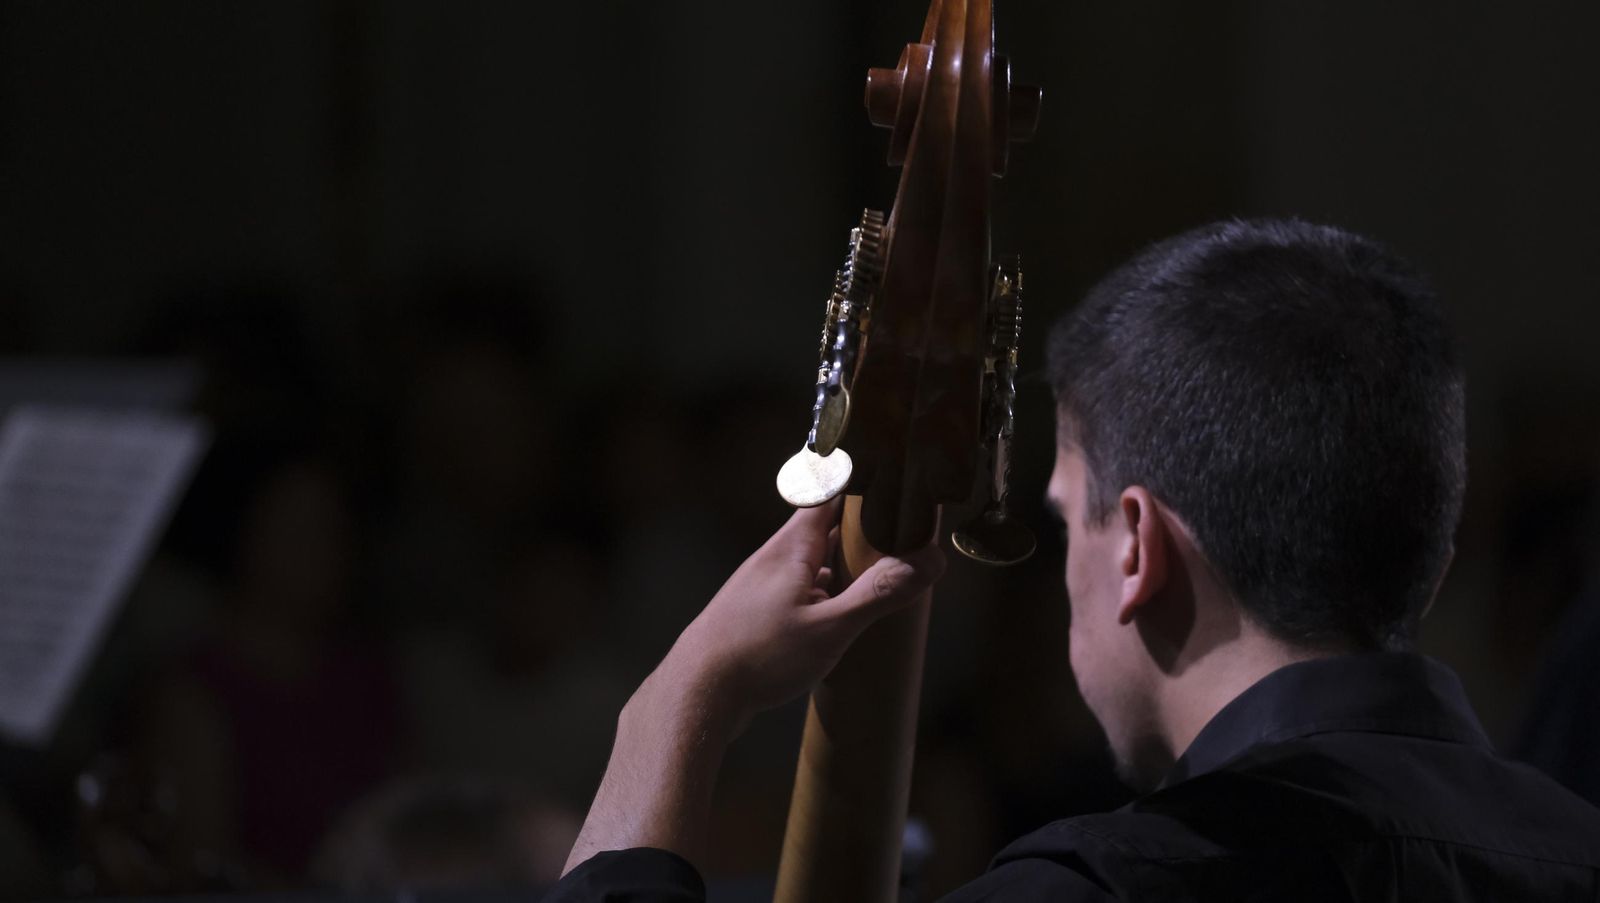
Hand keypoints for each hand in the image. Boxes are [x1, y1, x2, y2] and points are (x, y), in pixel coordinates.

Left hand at [646, 499, 945, 737]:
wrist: (697, 695)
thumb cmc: (758, 656)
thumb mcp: (829, 628)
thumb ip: (879, 594)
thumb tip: (930, 560)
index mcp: (793, 545)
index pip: (830, 489)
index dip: (863, 477)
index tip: (898, 470)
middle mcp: (776, 557)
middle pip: (828, 527)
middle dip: (866, 529)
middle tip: (908, 532)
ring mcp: (764, 585)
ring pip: (815, 562)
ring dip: (846, 566)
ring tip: (885, 575)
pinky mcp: (758, 614)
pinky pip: (802, 591)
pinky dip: (827, 594)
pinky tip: (841, 617)